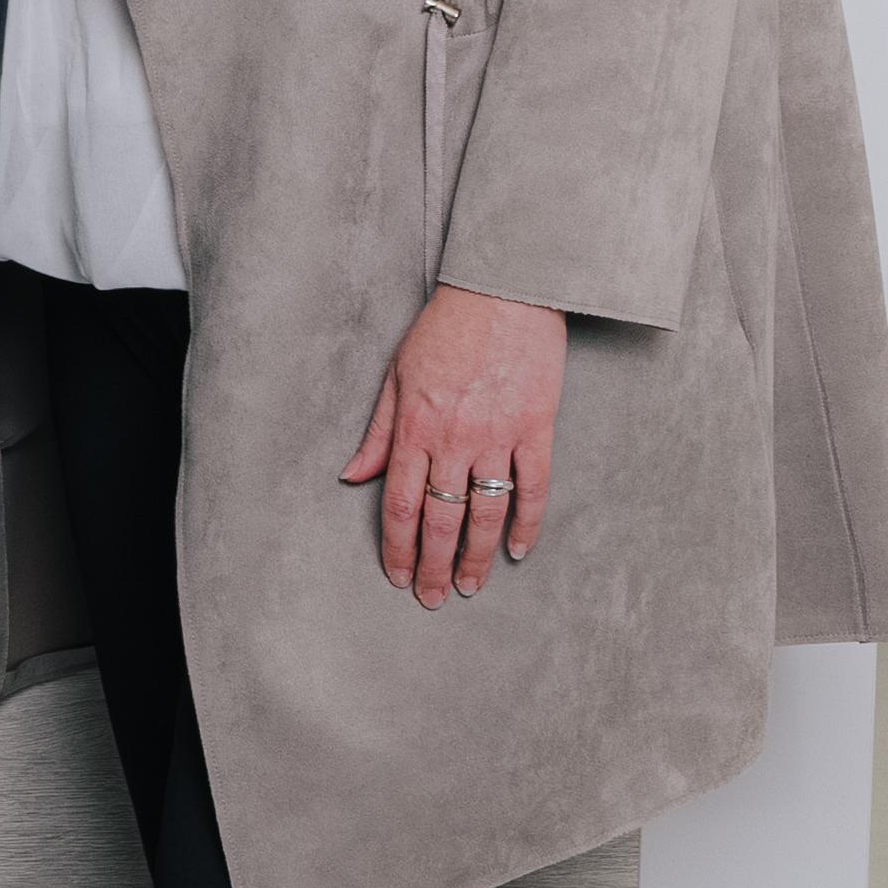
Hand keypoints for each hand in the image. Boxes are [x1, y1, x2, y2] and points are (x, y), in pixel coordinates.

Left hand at [344, 287, 568, 603]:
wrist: (503, 290)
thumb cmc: (446, 327)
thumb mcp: (396, 374)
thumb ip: (377, 432)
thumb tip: (352, 476)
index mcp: (414, 428)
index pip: (400, 505)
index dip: (396, 548)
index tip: (396, 576)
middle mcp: (453, 439)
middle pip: (440, 520)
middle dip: (432, 566)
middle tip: (432, 597)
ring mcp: (497, 436)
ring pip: (485, 513)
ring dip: (477, 557)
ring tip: (470, 585)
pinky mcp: (536, 428)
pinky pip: (533, 487)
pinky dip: (528, 524)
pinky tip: (519, 550)